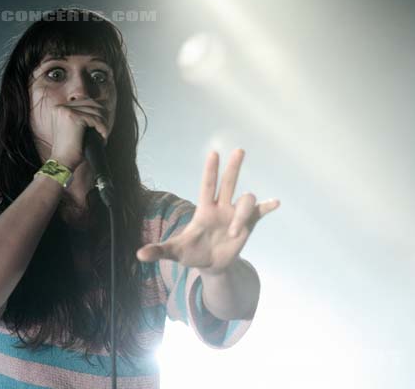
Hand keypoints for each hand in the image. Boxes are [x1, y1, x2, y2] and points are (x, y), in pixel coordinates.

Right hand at [49, 98, 111, 169]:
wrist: (62, 162)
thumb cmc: (69, 150)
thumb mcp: (73, 129)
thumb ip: (82, 118)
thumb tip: (100, 108)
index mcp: (59, 108)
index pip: (84, 101)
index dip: (97, 111)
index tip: (103, 123)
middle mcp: (61, 107)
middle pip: (91, 103)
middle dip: (102, 116)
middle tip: (105, 129)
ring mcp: (66, 110)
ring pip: (95, 111)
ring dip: (103, 124)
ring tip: (103, 135)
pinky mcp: (73, 117)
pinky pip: (96, 119)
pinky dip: (103, 129)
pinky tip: (103, 138)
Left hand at [136, 149, 279, 275]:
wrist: (211, 265)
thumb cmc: (191, 253)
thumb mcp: (175, 253)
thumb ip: (159, 251)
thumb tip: (138, 254)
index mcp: (204, 210)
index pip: (207, 186)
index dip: (210, 171)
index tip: (213, 154)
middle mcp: (221, 207)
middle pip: (228, 183)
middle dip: (233, 167)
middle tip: (239, 151)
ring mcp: (235, 215)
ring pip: (244, 201)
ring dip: (242, 215)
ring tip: (234, 234)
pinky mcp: (248, 225)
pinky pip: (259, 213)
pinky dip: (267, 207)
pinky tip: (275, 202)